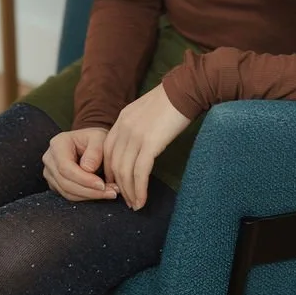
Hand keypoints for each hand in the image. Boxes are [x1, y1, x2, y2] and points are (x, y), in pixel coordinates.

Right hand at [41, 127, 117, 202]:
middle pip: (65, 182)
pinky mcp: (55, 183)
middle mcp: (50, 159)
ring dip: (90, 196)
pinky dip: (86, 197)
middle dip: (89, 190)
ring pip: (67, 192)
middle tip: (112, 192)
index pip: (65, 167)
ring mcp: (50, 172)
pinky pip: (69, 195)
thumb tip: (88, 169)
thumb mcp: (99, 138)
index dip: (83, 179)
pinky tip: (102, 193)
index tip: (102, 184)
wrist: (91, 144)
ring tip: (111, 192)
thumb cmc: (95, 139)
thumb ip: (95, 151)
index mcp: (58, 144)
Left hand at [103, 83, 191, 210]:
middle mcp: (124, 128)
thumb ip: (139, 126)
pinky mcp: (150, 143)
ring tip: (135, 205)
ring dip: (129, 192)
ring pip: (125, 172)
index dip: (111, 171)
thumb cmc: (174, 100)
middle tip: (126, 201)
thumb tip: (142, 144)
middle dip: (119, 186)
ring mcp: (135, 135)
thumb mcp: (148, 111)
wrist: (187, 89)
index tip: (118, 184)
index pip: (109, 151)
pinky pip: (139, 172)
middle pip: (114, 164)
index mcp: (122, 119)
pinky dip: (139, 189)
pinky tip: (142, 200)